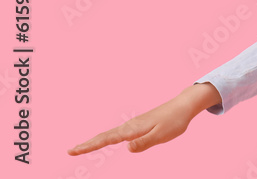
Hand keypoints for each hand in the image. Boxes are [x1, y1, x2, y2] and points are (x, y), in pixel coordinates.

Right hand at [67, 91, 201, 155]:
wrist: (183, 106)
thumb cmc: (174, 121)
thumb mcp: (161, 135)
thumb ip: (144, 143)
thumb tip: (126, 148)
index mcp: (133, 129)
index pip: (107, 139)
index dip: (90, 146)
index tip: (73, 150)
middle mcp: (130, 126)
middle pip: (104, 136)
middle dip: (87, 144)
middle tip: (70, 151)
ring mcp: (133, 125)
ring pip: (110, 134)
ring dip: (95, 141)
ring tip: (81, 148)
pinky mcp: (138, 125)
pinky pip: (118, 133)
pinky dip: (106, 138)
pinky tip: (105, 141)